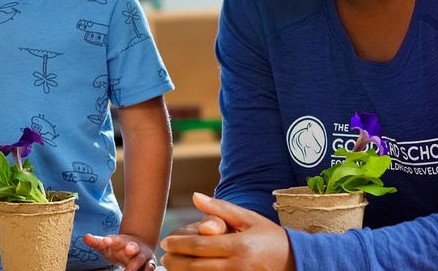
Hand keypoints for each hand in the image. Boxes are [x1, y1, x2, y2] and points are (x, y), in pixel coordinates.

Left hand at [83, 233, 156, 270]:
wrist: (138, 246)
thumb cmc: (119, 247)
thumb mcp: (107, 244)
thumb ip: (97, 242)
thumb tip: (85, 237)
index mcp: (121, 242)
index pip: (115, 240)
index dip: (110, 240)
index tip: (105, 241)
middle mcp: (133, 247)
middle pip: (133, 247)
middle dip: (131, 248)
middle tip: (127, 251)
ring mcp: (142, 255)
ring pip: (142, 259)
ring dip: (138, 264)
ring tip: (130, 270)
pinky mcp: (149, 263)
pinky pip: (150, 267)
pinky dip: (148, 269)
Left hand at [160, 192, 295, 270]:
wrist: (297, 261)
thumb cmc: (270, 237)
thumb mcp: (248, 219)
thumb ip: (220, 208)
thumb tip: (195, 196)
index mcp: (240, 246)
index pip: (201, 246)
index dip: (179, 245)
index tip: (165, 242)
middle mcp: (240, 266)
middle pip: (198, 266)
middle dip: (177, 262)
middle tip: (164, 256)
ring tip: (172, 266)